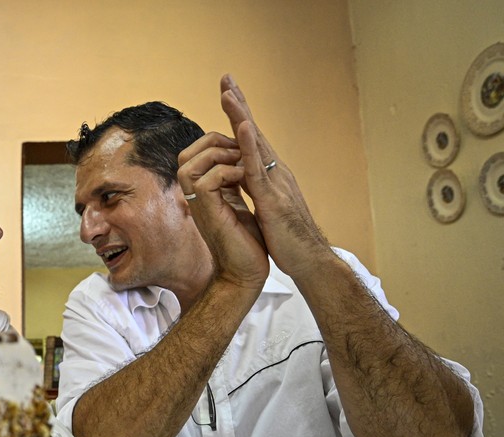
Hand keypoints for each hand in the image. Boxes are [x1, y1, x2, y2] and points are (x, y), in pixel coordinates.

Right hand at [177, 130, 268, 292]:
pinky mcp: (208, 213)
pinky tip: (244, 179)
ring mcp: (199, 205)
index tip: (239, 149)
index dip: (213, 142)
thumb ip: (230, 184)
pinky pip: (205, 181)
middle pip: (185, 156)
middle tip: (238, 152)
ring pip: (189, 165)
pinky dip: (227, 172)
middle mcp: (195, 197)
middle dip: (212, 143)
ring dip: (219, 156)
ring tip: (242, 164)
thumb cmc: (245, 242)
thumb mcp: (237, 202)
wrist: (245, 272)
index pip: (192, 156)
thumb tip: (234, 162)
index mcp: (202, 192)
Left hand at [218, 74, 330, 277]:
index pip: (250, 141)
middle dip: (239, 105)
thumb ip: (254, 193)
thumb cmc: (287, 240)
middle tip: (226, 79)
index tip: (227, 95)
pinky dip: (249, 145)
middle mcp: (275, 171)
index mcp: (270, 175)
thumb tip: (240, 183)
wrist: (308, 260)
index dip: (238, 118)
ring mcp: (275, 182)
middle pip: (253, 132)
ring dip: (241, 116)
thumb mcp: (264, 211)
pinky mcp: (272, 197)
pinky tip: (241, 127)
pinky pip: (257, 167)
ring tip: (228, 93)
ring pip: (255, 143)